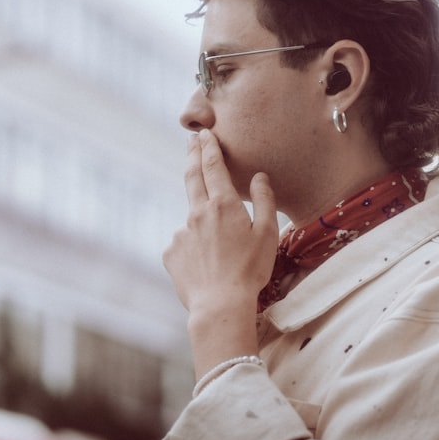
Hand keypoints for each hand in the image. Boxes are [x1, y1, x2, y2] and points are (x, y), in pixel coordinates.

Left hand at [164, 129, 277, 317]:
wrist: (220, 305)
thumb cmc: (250, 269)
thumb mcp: (268, 233)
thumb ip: (264, 201)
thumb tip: (260, 177)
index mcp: (224, 205)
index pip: (213, 167)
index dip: (209, 148)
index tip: (204, 134)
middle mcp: (198, 213)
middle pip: (192, 177)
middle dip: (192, 156)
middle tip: (191, 141)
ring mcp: (181, 232)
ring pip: (193, 218)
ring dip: (204, 223)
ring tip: (222, 251)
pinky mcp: (170, 252)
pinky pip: (184, 242)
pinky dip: (195, 248)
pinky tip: (208, 266)